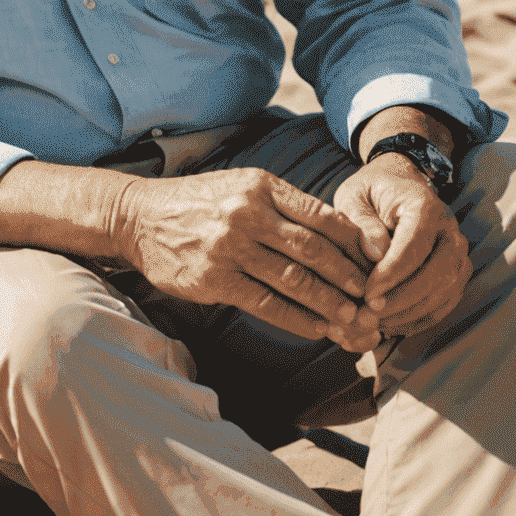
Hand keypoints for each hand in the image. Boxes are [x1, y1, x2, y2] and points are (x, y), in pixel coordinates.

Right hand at [120, 168, 381, 350]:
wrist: (139, 217)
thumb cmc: (199, 203)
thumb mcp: (241, 187)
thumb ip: (284, 206)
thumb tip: (340, 236)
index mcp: (260, 187)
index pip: (322, 217)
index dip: (355, 245)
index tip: (376, 264)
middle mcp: (246, 214)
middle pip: (314, 251)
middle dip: (350, 279)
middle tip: (374, 299)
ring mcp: (229, 248)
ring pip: (294, 281)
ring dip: (330, 305)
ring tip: (353, 320)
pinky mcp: (215, 279)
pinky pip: (267, 303)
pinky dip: (297, 319)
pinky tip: (316, 328)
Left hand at [331, 155, 470, 337]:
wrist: (395, 187)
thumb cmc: (369, 193)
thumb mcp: (353, 197)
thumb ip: (361, 221)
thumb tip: (375, 253)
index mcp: (424, 207)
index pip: (414, 247)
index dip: (392, 274)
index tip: (367, 293)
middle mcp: (449, 231)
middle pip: (437, 274)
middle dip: (402, 299)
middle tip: (369, 313)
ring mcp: (458, 254)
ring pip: (445, 292)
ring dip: (409, 313)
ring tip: (374, 322)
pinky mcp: (456, 273)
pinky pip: (445, 303)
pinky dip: (419, 318)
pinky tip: (390, 324)